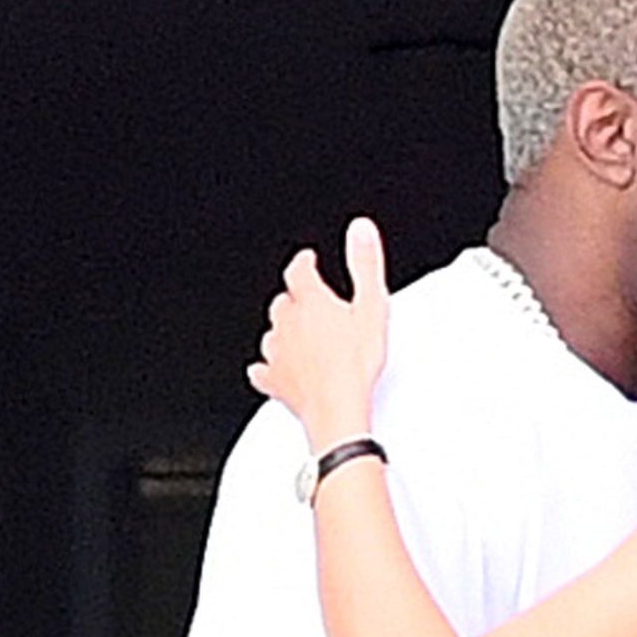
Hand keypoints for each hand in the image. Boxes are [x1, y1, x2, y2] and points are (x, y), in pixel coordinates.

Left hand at [247, 217, 390, 450]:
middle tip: (309, 302)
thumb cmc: (355, 362)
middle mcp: (287, 325)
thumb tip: (360, 228)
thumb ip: (365, 264)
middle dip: (295, 300)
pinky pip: (264, 371)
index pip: (298, 272)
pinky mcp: (275, 382)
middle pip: (283, 303)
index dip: (303, 263)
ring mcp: (278, 354)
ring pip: (273, 334)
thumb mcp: (372, 305)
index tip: (307, 260)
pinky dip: (267, 368)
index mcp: (310, 302)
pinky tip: (269, 370)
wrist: (337, 408)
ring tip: (298, 335)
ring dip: (284, 331)